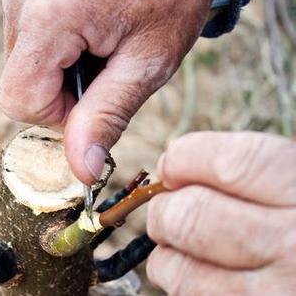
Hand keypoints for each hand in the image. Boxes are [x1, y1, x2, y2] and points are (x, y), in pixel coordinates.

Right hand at [0, 0, 225, 183]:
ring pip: (20, 56)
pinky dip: (54, 37)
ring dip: (57, 61)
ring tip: (101, 32)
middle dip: (60, 87)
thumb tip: (80, 169)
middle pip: (17, 79)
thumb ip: (108, 115)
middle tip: (107, 60)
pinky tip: (88, 16)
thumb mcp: (149, 58)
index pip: (18, 101)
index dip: (57, 114)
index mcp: (47, 16)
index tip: (98, 95)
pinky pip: (24, 28)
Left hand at [147, 132, 295, 294]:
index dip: (184, 158)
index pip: (228, 163)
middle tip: (167, 210)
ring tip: (177, 246)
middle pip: (191, 215)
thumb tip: (178, 165)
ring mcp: (279, 294)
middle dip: (164, 209)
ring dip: (166, 256)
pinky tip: (200, 277)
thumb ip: (261, 174)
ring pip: (182, 270)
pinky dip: (184, 287)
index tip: (171, 165)